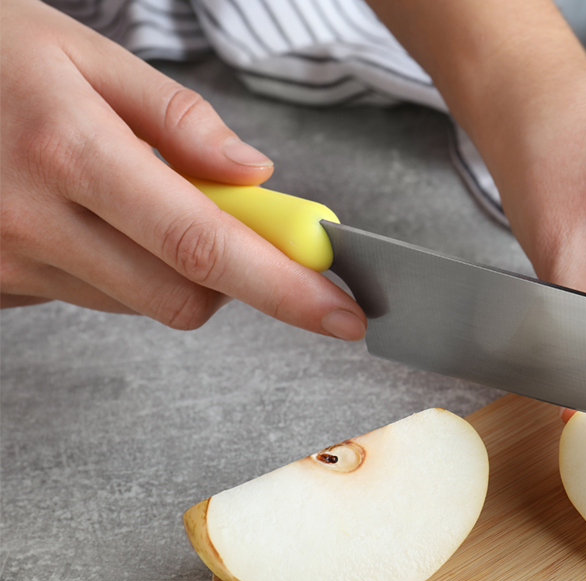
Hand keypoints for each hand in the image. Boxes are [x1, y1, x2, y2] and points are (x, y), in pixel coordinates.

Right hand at [0, 0, 364, 339]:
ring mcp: (3, 261)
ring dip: (163, 266)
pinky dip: (109, 266)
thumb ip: (177, 118)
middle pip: (182, 298)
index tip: (342, 314)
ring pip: (136, 303)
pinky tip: (78, 214)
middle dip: (227, 275)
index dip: (286, 289)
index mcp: (71, 151)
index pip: (205, 246)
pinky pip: (84, 297)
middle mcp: (32, 220)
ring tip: (124, 194)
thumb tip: (253, 176)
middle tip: (224, 220)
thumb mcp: (82, 52)